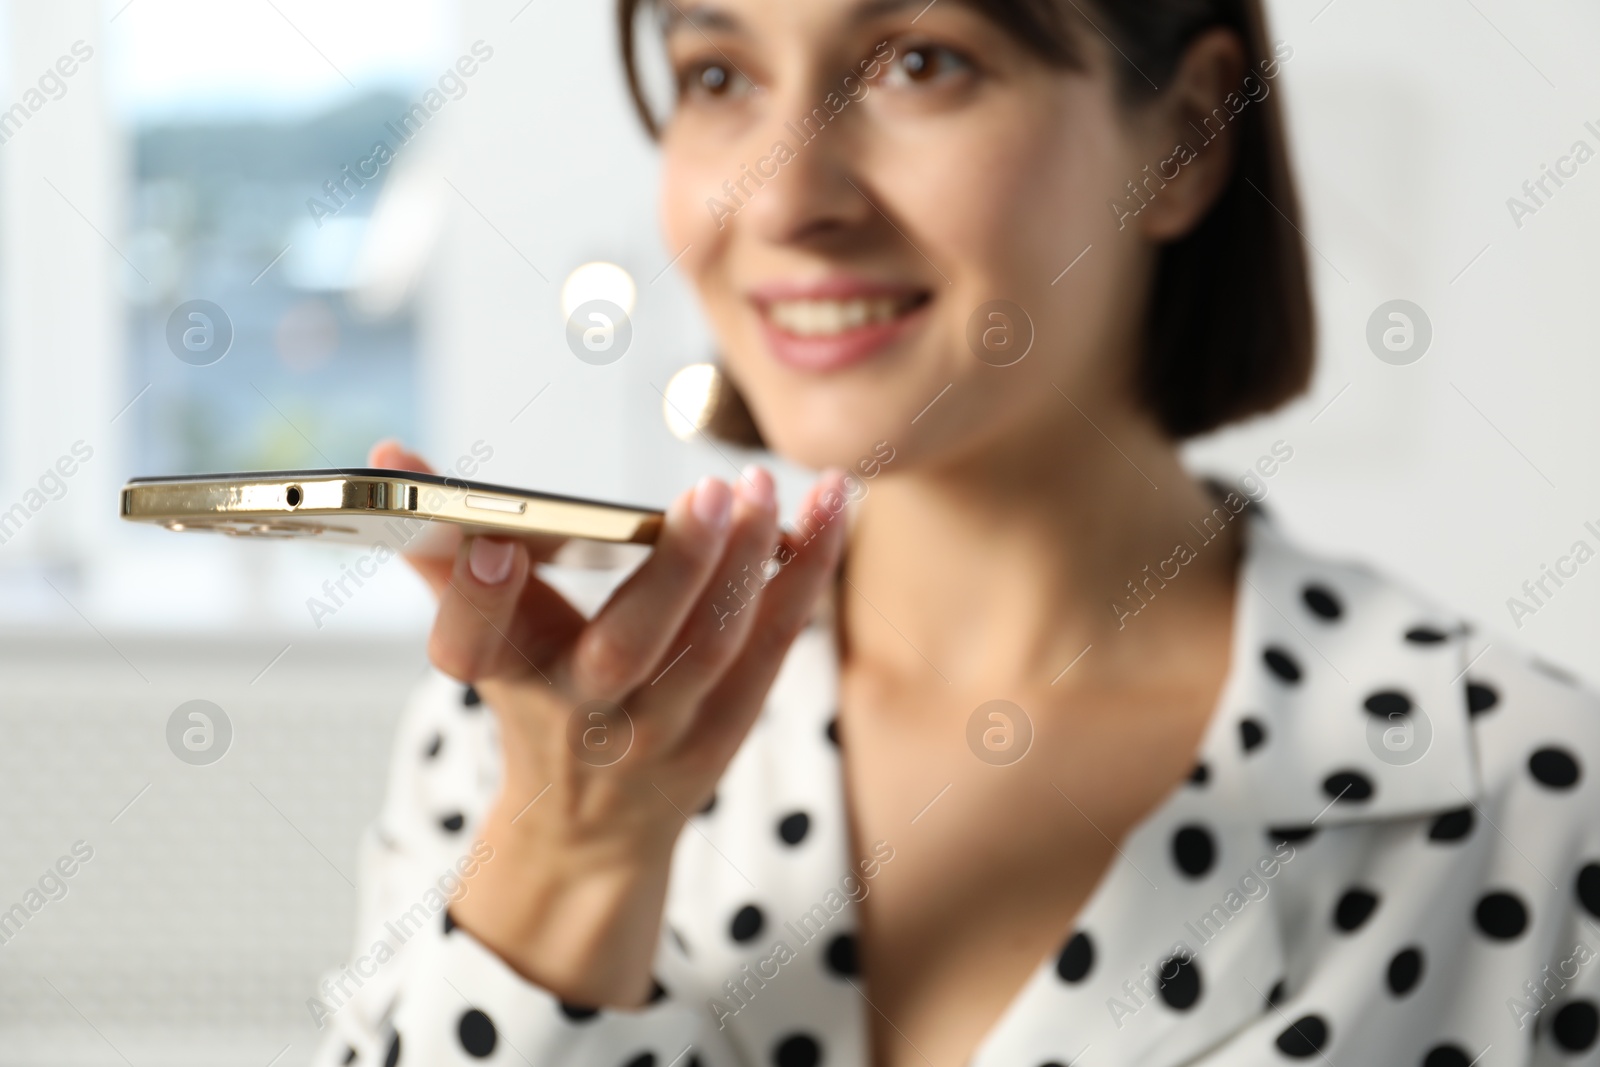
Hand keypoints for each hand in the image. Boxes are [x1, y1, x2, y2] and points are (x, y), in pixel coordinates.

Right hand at [366, 440, 849, 1004]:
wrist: (592, 826)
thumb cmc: (534, 695)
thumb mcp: (483, 637)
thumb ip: (443, 550)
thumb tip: (389, 455)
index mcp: (507, 683)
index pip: (472, 650)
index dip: (477, 598)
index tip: (493, 541)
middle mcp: (586, 715)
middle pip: (627, 650)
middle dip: (670, 571)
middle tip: (706, 493)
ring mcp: (665, 729)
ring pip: (714, 647)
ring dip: (748, 562)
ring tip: (762, 487)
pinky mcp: (729, 725)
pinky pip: (774, 643)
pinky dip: (807, 572)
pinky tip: (835, 505)